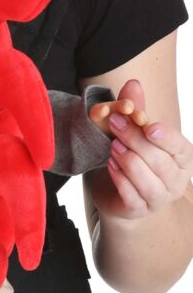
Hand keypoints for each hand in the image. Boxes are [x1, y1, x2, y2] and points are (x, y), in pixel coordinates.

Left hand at [90, 79, 192, 220]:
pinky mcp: (139, 209)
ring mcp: (159, 198)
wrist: (120, 193)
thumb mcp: (135, 131)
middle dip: (135, 140)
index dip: (166, 137)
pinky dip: (120, 178)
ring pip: (147, 180)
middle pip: (159, 161)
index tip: (148, 126)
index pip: (180, 147)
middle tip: (115, 123)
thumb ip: (136, 110)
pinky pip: (131, 195)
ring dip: (128, 160)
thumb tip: (133, 83)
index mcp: (182, 158)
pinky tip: (110, 165)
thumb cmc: (134, 157)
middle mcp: (176, 180)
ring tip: (113, 146)